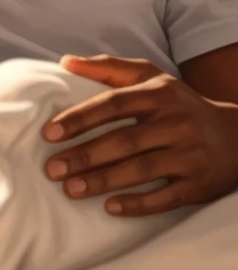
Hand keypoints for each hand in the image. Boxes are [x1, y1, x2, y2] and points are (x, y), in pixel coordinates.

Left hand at [42, 53, 237, 215]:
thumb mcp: (152, 78)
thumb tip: (64, 62)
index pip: (113, 104)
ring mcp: (189, 154)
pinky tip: (110, 208)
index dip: (80, 118)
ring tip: (70, 189)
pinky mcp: (198, 184)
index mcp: (159, 95)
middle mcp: (176, 122)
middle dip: (84, 156)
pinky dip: (138, 204)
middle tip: (51, 169)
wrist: (237, 136)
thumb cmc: (180, 105)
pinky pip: (165, 197)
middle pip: (124, 140)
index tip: (49, 133)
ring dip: (103, 181)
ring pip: (142, 169)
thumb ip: (108, 68)